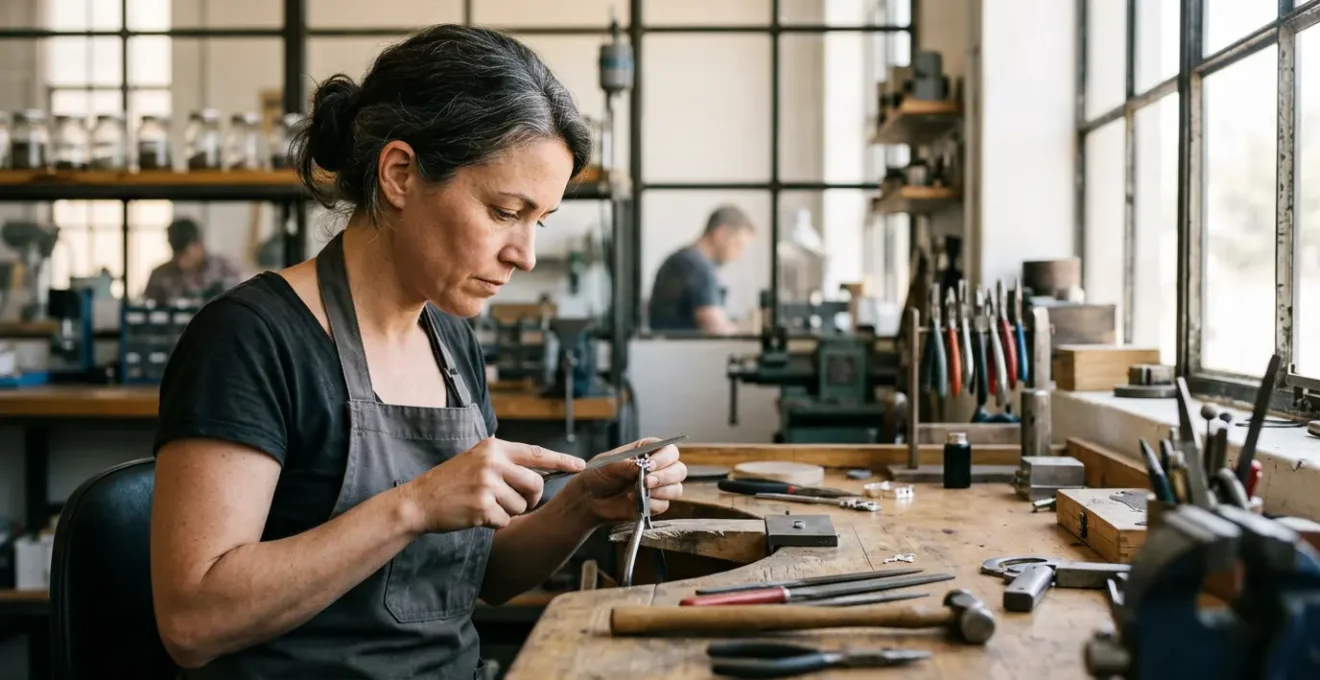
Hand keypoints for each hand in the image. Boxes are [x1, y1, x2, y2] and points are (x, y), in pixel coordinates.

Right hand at [402, 438, 583, 531]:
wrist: (419, 501)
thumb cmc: (451, 483)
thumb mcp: (477, 460)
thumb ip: (505, 461)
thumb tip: (539, 472)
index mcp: (493, 447)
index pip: (536, 453)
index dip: (561, 461)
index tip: (580, 466)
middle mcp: (492, 462)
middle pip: (535, 484)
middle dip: (531, 497)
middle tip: (514, 500)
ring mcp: (487, 485)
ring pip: (521, 506)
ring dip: (508, 511)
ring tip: (485, 504)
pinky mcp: (482, 507)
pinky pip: (506, 520)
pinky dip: (495, 523)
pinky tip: (477, 515)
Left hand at [567, 438, 687, 522]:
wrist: (588, 499)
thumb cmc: (597, 475)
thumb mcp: (607, 465)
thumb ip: (625, 464)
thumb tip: (640, 466)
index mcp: (648, 451)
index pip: (669, 450)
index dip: (664, 458)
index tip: (650, 465)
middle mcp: (658, 468)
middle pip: (679, 470)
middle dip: (665, 476)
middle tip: (647, 482)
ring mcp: (658, 487)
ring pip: (676, 488)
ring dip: (662, 491)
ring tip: (640, 492)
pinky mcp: (654, 504)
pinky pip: (664, 505)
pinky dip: (652, 504)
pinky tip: (634, 501)